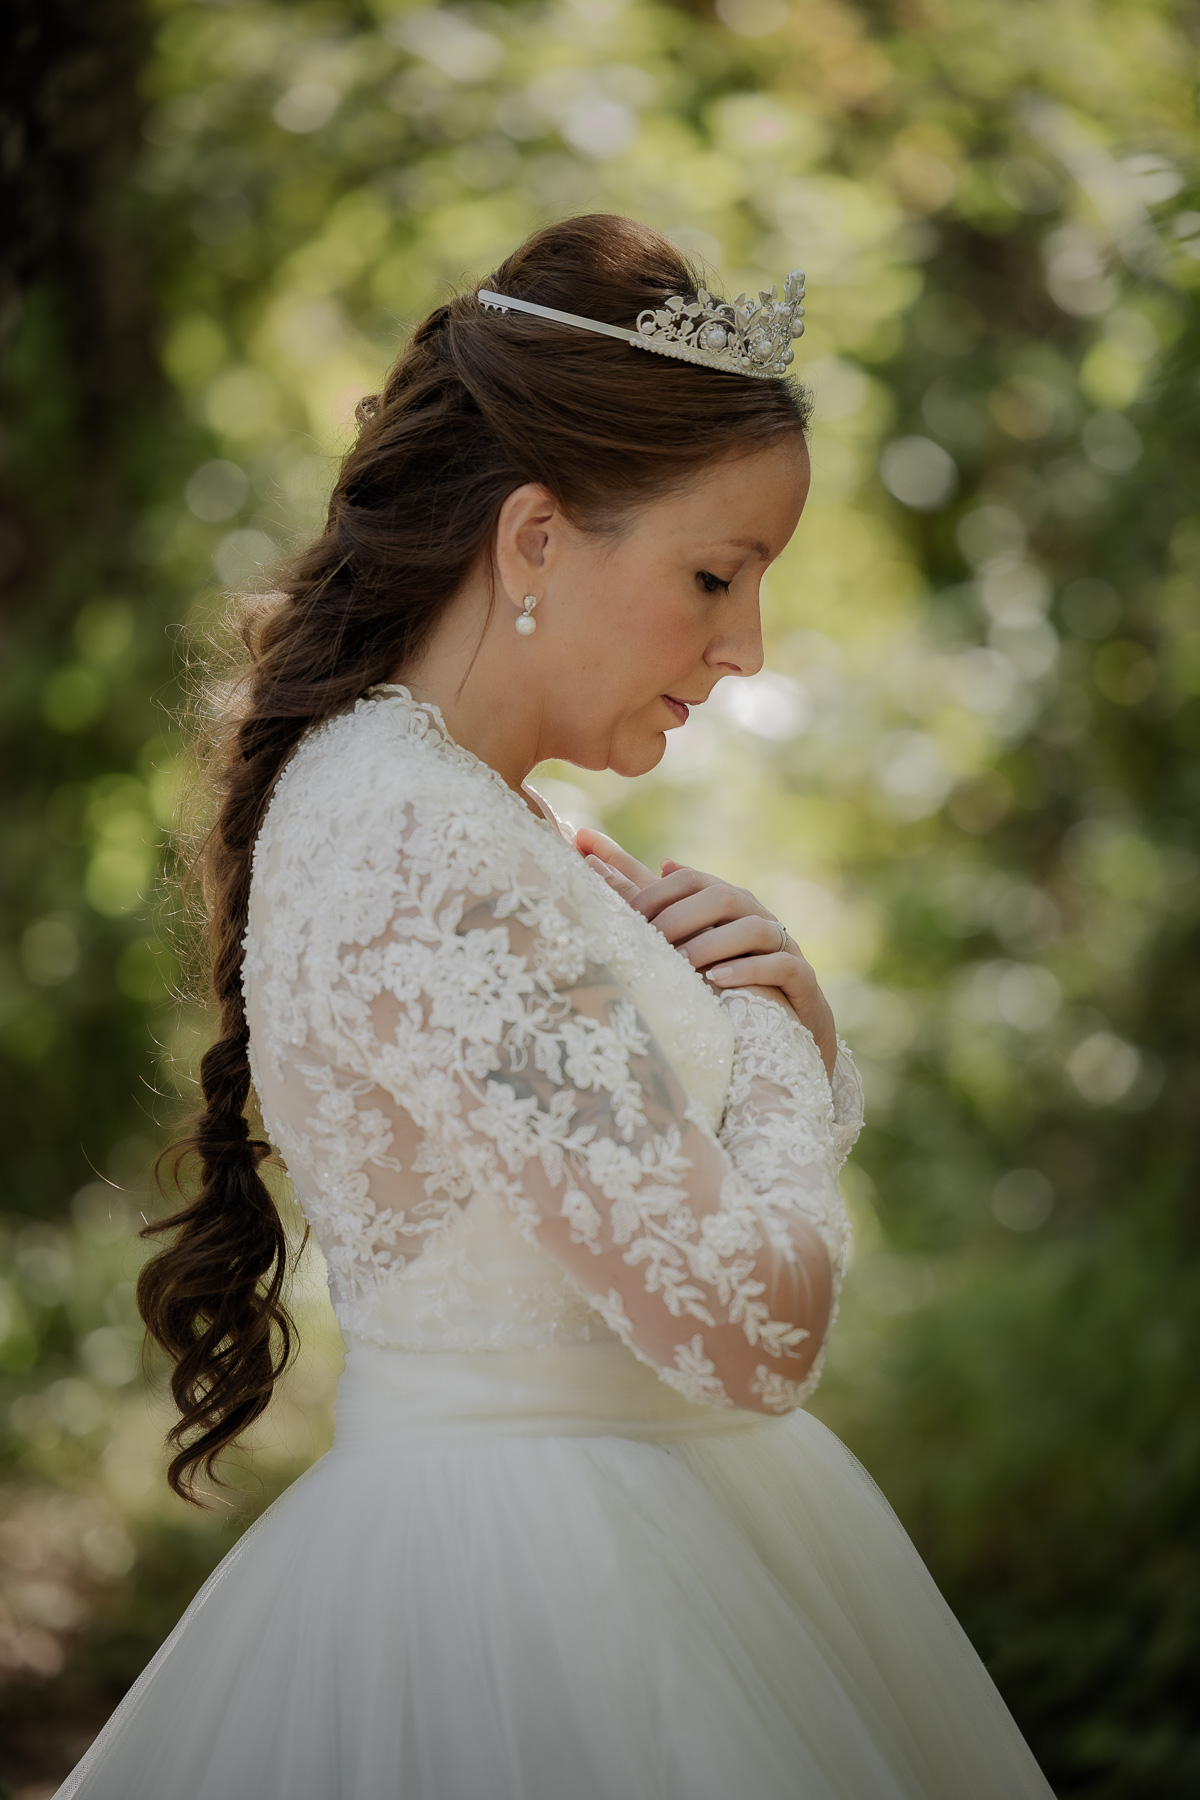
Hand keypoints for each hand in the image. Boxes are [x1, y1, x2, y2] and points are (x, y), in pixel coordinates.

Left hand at [574, 828, 837, 1077]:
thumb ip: (654, 907)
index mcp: (728, 906)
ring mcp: (783, 947)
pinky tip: (719, 980)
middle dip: (682, 917)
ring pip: (754, 927)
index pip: (691, 880)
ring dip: (713, 943)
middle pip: (722, 896)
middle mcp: (756, 918)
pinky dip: (749, 969)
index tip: (626, 913)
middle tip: (650, 941)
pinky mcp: (803, 982)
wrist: (790, 1032)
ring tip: (682, 964)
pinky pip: (782, 965)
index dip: (656, 892)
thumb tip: (620, 861)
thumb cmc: (731, 984)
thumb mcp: (690, 948)